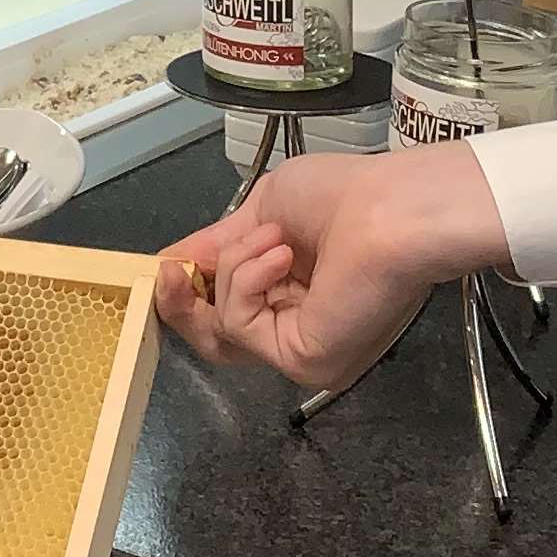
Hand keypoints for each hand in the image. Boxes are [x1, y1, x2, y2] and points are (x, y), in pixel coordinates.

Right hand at [154, 141, 509, 390]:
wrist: (392, 210)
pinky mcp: (302, 360)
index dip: (190, 289)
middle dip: (183, 299)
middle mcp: (297, 327)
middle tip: (170, 269)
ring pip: (220, 329)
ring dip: (232, 270)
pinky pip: (240, 327)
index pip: (228, 308)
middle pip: (214, 335)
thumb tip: (171, 260)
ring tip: (272, 238)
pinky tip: (279, 252)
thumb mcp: (264, 209)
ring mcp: (300, 349)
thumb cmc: (344, 196)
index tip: (164, 265)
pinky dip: (247, 282)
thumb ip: (219, 243)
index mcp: (296, 293)